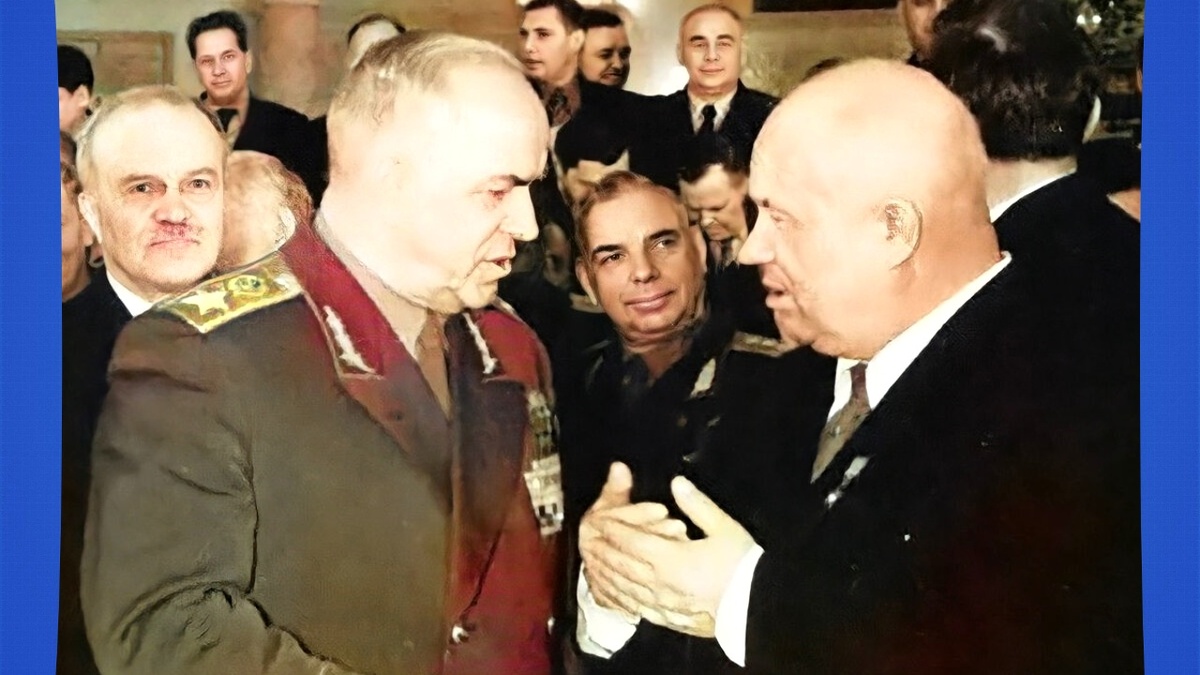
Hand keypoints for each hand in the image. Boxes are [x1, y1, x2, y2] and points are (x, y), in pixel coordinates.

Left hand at [585, 476, 755, 637]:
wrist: (756, 612)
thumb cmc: (743, 570)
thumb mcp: (725, 529)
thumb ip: (698, 505)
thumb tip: (678, 484)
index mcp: (670, 558)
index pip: (630, 538)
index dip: (612, 526)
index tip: (598, 516)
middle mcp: (658, 582)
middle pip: (619, 562)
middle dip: (600, 547)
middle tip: (586, 535)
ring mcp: (659, 603)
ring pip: (621, 585)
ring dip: (602, 570)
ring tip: (590, 559)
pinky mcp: (665, 617)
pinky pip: (631, 606)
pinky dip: (615, 596)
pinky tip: (611, 592)